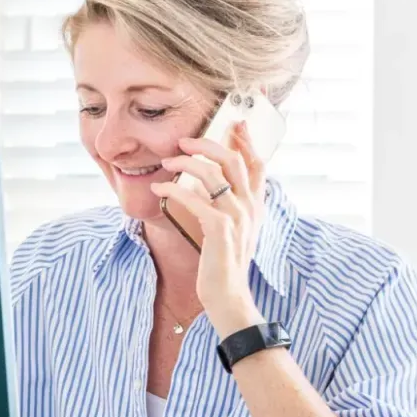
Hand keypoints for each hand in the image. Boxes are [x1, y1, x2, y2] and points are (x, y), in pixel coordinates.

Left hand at [151, 120, 265, 334]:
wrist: (227, 295)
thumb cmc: (224, 261)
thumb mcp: (233, 228)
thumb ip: (230, 203)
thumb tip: (213, 179)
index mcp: (255, 205)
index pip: (258, 163)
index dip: (248, 140)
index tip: (235, 122)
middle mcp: (250, 207)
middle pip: (234, 160)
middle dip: (208, 144)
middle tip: (183, 140)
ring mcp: (236, 217)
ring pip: (213, 175)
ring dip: (186, 163)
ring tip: (166, 162)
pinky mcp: (219, 229)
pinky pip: (194, 199)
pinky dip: (173, 189)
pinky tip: (159, 187)